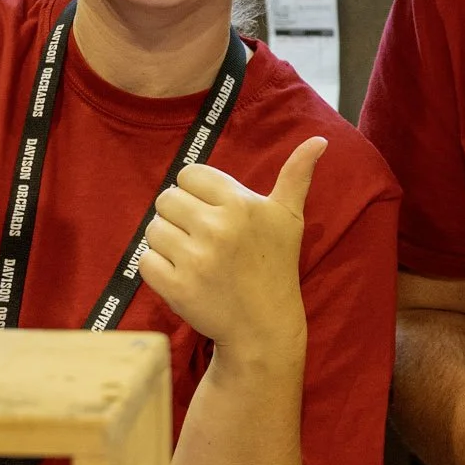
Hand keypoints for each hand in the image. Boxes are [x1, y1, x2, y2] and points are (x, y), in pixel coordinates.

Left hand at [140, 137, 324, 359]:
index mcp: (241, 204)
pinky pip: (145, 261)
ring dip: (166, 241)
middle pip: (166, 199)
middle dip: (178, 216)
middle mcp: (218, 228)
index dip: (196, 191)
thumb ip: (297, 174)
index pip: (189, 175)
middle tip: (199, 236)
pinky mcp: (177, 288)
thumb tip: (319, 139)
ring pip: (153, 229)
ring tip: (191, 255)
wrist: (263, 325)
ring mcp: (196, 260)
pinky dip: (157, 267)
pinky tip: (181, 274)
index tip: (211, 212)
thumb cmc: (275, 265)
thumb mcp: (289, 217)